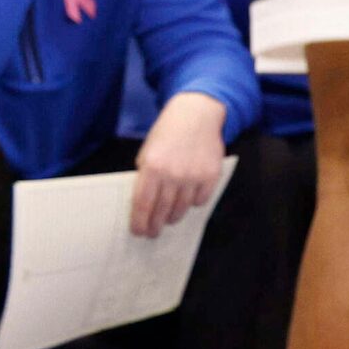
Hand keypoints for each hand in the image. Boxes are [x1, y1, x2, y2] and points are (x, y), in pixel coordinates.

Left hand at [131, 94, 226, 237]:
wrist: (196, 115)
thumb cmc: (167, 133)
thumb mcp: (147, 151)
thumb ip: (145, 176)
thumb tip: (144, 204)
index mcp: (152, 167)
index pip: (143, 204)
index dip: (139, 222)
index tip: (138, 232)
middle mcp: (173, 174)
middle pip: (162, 211)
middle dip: (155, 225)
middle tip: (152, 232)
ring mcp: (193, 176)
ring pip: (181, 209)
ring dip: (173, 217)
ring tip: (168, 218)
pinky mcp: (211, 177)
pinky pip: (200, 201)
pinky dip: (193, 203)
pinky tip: (187, 200)